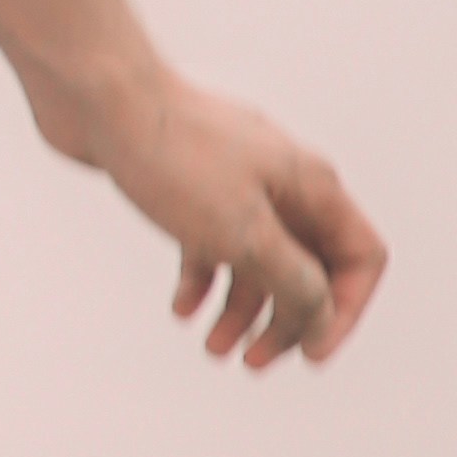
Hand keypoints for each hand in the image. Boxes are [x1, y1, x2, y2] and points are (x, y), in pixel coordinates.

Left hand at [60, 61, 388, 371]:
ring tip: (212, 348)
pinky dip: (202, 279)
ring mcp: (234, 181)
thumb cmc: (173, 154)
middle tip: (253, 363)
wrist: (96, 93)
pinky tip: (181, 308)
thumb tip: (322, 317)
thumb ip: (293, 281)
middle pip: (308, 266)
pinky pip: (209, 243)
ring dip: (242, 310)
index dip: (345, 310)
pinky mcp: (188, 184)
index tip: (311, 353)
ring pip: (256, 259)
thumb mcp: (243, 232)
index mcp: (311, 185)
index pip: (360, 257)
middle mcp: (281, 182)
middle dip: (286, 320)